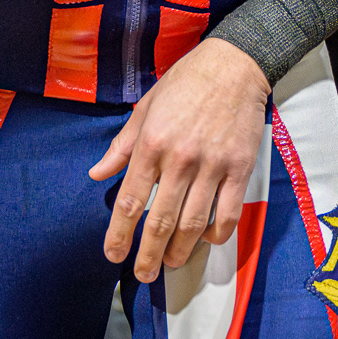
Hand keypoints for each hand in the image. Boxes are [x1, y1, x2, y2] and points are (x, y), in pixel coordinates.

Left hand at [90, 40, 269, 282]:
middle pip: (160, 220)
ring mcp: (212, 165)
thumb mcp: (146, 107)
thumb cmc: (186, 82)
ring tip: (171, 263)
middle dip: (148, 254)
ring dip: (180, 250)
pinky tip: (206, 240)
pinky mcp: (240, 168)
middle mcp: (180, 158)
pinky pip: (228, 212)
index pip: (129, 200)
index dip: (119, 234)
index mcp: (151, 143)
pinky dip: (216, 233)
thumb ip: (122, 145)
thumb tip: (97, 174)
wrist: (234, 64)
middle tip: (142, 274)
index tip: (113, 254)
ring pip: (193, 222)